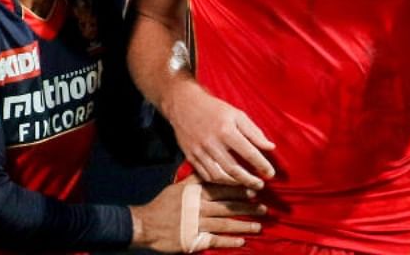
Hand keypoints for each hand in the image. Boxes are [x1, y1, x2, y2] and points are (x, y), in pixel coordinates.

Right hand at [130, 176, 264, 251]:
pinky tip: (241, 242)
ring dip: (244, 225)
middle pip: (228, 206)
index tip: (255, 189)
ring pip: (226, 223)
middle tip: (263, 208)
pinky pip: (216, 240)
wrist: (146, 225)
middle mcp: (199, 206)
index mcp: (196, 192)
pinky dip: (229, 241)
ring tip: (258, 226)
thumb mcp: (179, 186)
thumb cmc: (163, 204)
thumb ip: (196, 178)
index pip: (223, 188)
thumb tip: (212, 168)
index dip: (240, 189)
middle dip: (248, 207)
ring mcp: (197, 223)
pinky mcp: (194, 239)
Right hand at [165, 81, 274, 188]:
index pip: (248, 153)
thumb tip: (270, 147)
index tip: (270, 173)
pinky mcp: (191, 157)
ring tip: (247, 186)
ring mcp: (199, 151)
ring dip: (235, 184)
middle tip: (260, 185)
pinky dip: (220, 182)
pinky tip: (229, 181)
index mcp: (226, 130)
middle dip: (249, 180)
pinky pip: (206, 176)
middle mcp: (212, 143)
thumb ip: (254, 132)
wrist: (184, 105)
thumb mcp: (237, 115)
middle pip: (233, 169)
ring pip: (219, 176)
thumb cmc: (215, 109)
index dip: (262, 165)